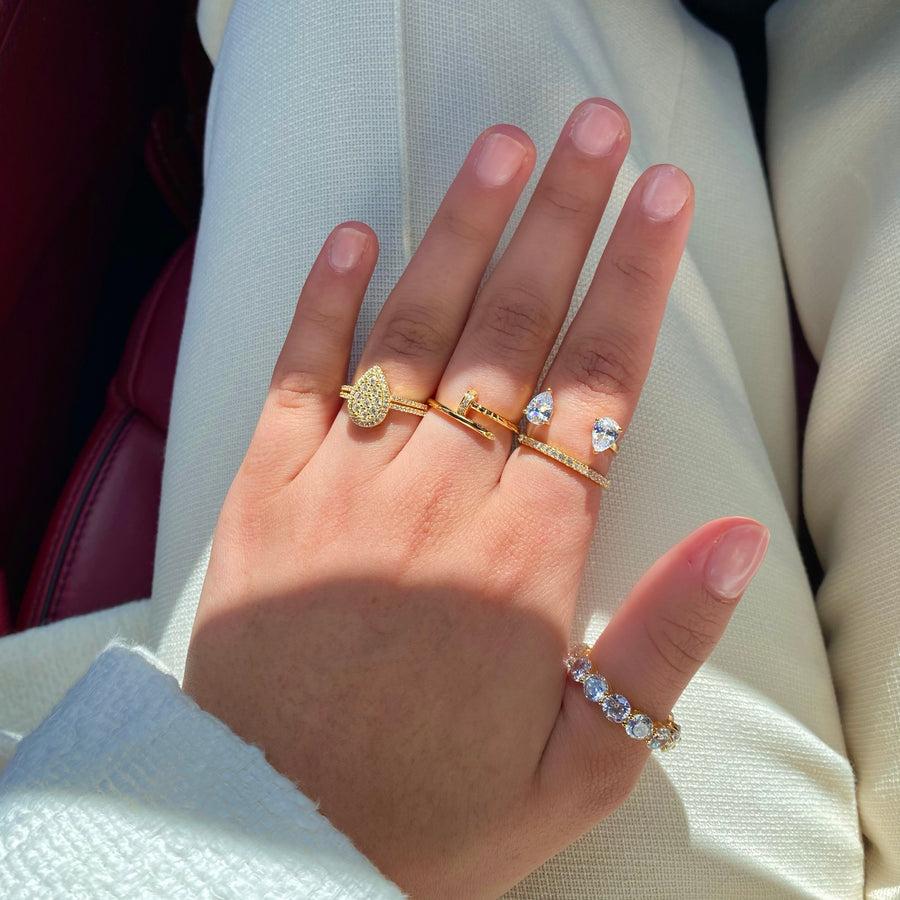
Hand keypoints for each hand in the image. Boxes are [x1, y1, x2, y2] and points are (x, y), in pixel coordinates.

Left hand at [182, 98, 767, 898]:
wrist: (275, 837)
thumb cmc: (436, 810)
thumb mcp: (583, 763)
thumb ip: (664, 646)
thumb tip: (735, 539)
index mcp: (524, 556)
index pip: (595, 384)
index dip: (633, 280)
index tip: (660, 200)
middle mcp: (436, 497)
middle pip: (513, 330)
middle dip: (563, 219)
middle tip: (595, 132)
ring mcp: (342, 485)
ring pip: (415, 330)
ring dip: (462, 231)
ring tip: (503, 150)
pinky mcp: (264, 495)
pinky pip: (296, 376)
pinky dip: (322, 302)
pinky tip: (352, 235)